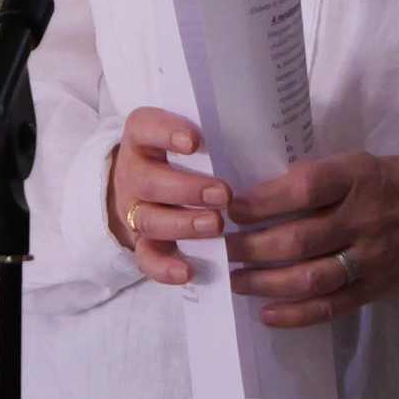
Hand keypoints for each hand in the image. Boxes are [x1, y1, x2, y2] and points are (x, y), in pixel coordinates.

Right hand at [106, 108, 234, 287]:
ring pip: (149, 219)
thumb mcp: (189, 139)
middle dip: (187, 189)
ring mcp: (134, 209)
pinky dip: (164, 267)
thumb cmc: (181, 157)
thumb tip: (265, 139)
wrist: (142, 189)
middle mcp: (134, 173)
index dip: (166, 132)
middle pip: (149, 181)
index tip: (194, 141)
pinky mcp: (140, 242)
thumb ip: (214, 137)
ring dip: (183, 224)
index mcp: (143, 139)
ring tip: (216, 226)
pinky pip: (146, 258)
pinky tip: (188, 271)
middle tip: (224, 194)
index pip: (144, 127)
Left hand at [220, 153, 398, 328]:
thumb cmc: (393, 183)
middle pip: (298, 239)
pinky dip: (296, 315)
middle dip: (251, 247)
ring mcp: (371, 258)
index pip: (303, 189)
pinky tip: (267, 314)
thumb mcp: (359, 164)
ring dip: (265, 283)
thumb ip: (317, 179)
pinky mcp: (375, 288)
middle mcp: (364, 219)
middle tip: (223, 248)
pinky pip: (330, 306)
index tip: (231, 209)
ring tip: (236, 280)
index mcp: (357, 178)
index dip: (262, 202)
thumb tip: (256, 195)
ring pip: (309, 277)